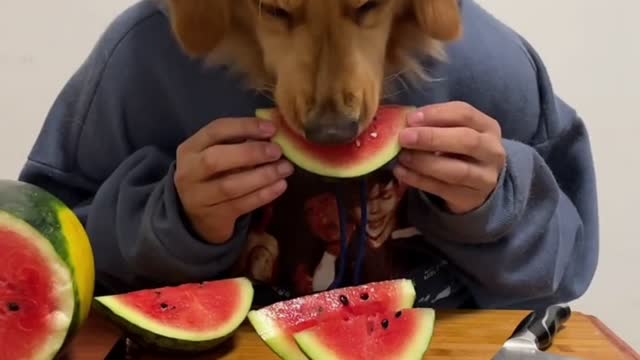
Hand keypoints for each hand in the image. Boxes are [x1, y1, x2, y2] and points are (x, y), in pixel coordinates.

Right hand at [174, 117, 293, 243]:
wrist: (195, 216)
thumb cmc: (212, 176)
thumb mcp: (216, 154)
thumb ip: (239, 142)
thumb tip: (272, 132)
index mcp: (190, 149)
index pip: (215, 131)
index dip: (244, 126)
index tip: (271, 128)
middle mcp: (189, 172)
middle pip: (215, 160)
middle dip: (250, 153)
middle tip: (277, 151)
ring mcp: (199, 198)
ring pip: (230, 186)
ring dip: (262, 176)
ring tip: (286, 168)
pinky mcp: (213, 217)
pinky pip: (241, 205)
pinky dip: (263, 195)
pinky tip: (281, 185)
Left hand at [393, 102, 506, 213]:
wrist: (477, 185)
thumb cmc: (460, 150)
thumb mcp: (456, 132)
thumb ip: (436, 124)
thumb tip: (405, 122)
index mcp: (488, 127)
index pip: (465, 114)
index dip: (437, 114)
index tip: (411, 118)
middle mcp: (492, 151)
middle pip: (467, 141)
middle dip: (432, 138)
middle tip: (404, 137)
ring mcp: (484, 178)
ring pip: (457, 170)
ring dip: (424, 162)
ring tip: (402, 157)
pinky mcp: (470, 198)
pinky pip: (442, 189)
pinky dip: (419, 180)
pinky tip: (402, 172)